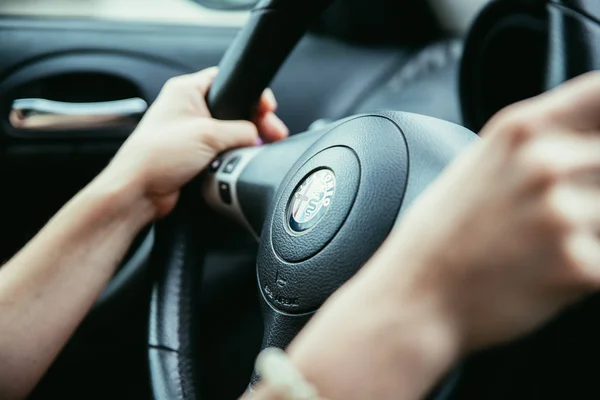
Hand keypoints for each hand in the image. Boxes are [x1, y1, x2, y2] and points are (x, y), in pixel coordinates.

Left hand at [100, 67, 288, 216]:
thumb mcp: (208, 134)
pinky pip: (223, 151)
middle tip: (273, 132)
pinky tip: (244, 161)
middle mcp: (188, 109)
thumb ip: (241, 130)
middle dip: (255, 121)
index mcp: (186, 90)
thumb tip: (258, 136)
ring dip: (245, 142)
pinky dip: (234, 156)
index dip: (251, 92)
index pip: (227, 80)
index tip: (268, 107)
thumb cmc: (157, 156)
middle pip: (234, 108)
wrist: (139, 192)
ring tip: (261, 149)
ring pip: (230, 133)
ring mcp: (192, 133)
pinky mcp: (195, 155)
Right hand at [286, 71, 599, 398]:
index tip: (594, 147)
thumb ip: (542, 141)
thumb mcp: (483, 162)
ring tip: (545, 246)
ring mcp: (563, 213)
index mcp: (522, 128)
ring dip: (591, 232)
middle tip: (550, 216)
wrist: (417, 295)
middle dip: (594, 191)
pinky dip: (586, 269)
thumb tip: (594, 141)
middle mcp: (546, 162)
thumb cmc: (445, 232)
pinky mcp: (578, 265)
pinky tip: (545, 273)